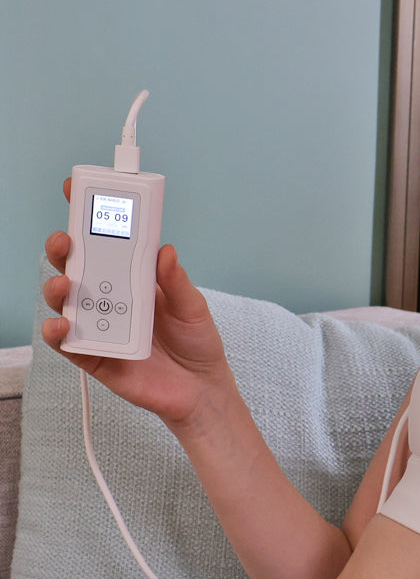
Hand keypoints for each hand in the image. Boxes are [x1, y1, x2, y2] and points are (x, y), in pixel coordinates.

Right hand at [42, 181, 232, 429]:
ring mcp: (99, 326)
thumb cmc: (197, 343)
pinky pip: (67, 342)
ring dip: (58, 287)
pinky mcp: (94, 356)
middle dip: (64, 247)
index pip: (106, 243)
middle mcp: (110, 298)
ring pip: (64, 301)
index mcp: (134, 278)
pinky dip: (59, 332)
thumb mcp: (193, 307)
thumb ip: (176, 281)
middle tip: (66, 239)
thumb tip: (164, 250)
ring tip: (66, 283)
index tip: (76, 190)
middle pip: (75, 266)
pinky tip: (63, 324)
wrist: (202, 389)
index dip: (89, 216)